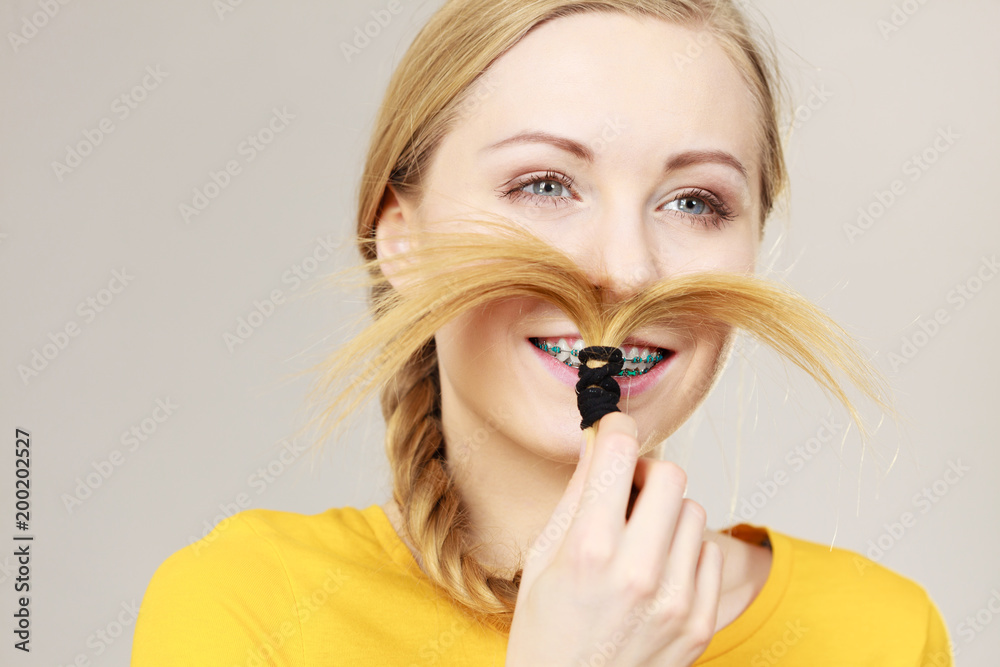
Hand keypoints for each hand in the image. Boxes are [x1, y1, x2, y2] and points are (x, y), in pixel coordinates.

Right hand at [505, 411, 723, 666]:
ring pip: (695, 512)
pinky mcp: (701, 623)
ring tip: (640, 539)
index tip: (613, 430)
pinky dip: (685, 551)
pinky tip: (657, 571)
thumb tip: (599, 441)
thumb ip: (576, 496)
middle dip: (646, 471)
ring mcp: (676, 601)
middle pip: (671, 475)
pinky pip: (709, 554)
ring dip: (668, 513)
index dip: (616, 428)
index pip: (620, 453)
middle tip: (627, 489)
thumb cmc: (545, 633)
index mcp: (588, 551)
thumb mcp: (541, 559)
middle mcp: (638, 573)